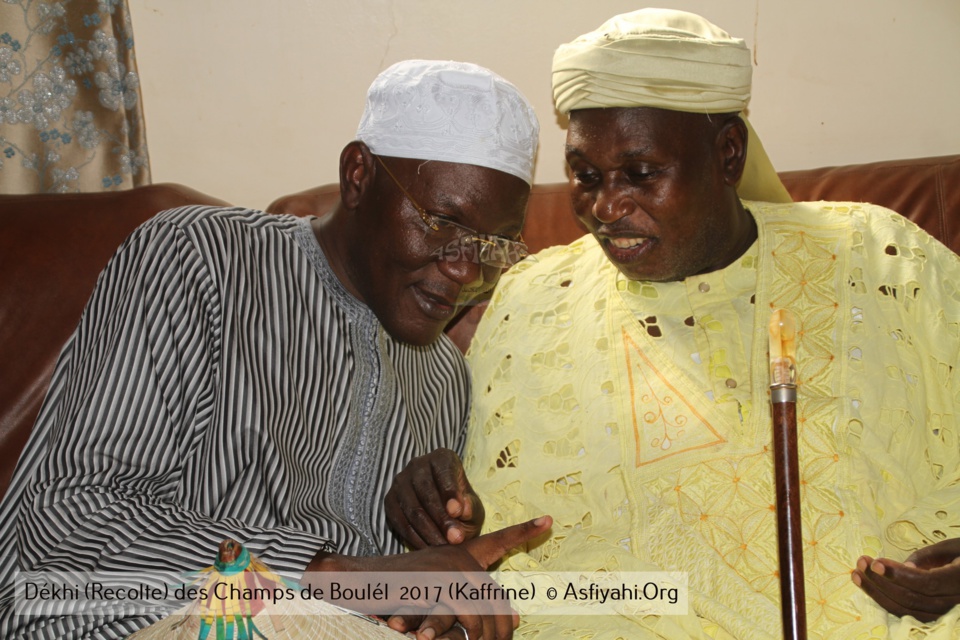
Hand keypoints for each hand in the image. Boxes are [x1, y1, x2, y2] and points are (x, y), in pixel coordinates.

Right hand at [306, 515, 551, 639]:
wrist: (360, 581)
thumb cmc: (397, 593)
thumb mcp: (437, 596)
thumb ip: (471, 601)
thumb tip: (514, 618)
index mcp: (460, 554)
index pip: (497, 540)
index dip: (524, 531)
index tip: (548, 519)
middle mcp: (459, 555)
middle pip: (497, 597)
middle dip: (501, 630)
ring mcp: (448, 566)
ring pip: (485, 608)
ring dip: (485, 637)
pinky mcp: (437, 581)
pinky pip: (466, 612)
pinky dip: (467, 633)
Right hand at [386, 448, 484, 547]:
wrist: (444, 515)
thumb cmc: (462, 507)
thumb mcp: (473, 507)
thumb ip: (470, 507)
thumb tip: (461, 510)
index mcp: (442, 458)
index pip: (444, 472)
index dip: (450, 492)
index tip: (457, 512)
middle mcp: (418, 464)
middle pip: (426, 491)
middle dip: (441, 518)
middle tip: (454, 539)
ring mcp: (401, 482)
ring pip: (412, 507)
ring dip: (428, 531)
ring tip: (444, 547)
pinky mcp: (390, 500)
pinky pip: (399, 521)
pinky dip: (414, 537)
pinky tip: (428, 548)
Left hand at [852, 537, 959, 621]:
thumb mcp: (949, 548)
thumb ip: (926, 558)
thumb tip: (902, 569)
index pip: (926, 583)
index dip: (898, 575)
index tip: (875, 563)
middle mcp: (956, 602)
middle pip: (912, 598)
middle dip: (881, 581)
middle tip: (861, 562)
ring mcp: (946, 613)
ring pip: (907, 610)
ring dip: (878, 592)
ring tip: (857, 574)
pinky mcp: (936, 615)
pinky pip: (909, 613)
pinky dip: (887, 601)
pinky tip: (869, 587)